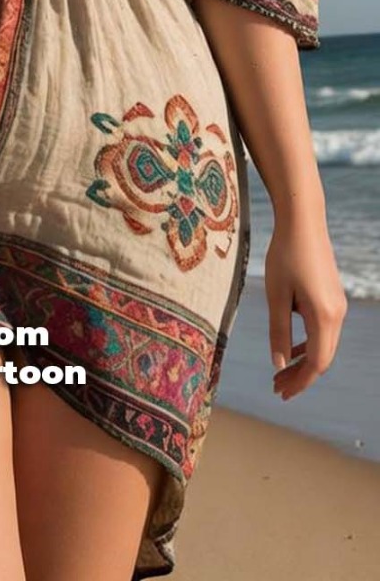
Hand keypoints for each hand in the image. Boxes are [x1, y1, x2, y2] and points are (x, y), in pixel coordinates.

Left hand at [264, 213, 347, 399]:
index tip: (280, 392)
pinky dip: (309, 342)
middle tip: (277, 386)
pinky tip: (292, 347)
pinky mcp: (332, 296)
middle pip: (323, 357)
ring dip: (304, 359)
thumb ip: (278, 331)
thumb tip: (280, 364)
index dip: (299, 381)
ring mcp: (338, 304)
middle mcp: (338, 314)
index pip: (316, 363)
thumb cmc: (285, 255)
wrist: (303, 221)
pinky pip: (324, 329)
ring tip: (281, 371)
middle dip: (301, 375)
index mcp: (324, 316)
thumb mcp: (276, 295)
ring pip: (324, 344)